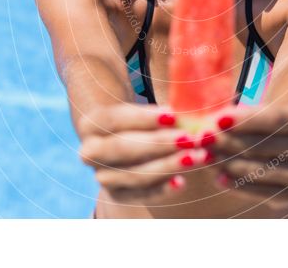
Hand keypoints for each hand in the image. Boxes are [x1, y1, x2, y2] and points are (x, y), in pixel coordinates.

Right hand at [76, 103, 209, 203]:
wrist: (128, 146)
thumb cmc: (142, 119)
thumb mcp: (143, 107)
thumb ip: (158, 105)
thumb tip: (187, 92)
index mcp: (90, 124)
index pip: (112, 118)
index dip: (142, 117)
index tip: (173, 115)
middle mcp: (90, 152)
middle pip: (122, 148)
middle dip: (158, 143)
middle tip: (189, 138)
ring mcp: (103, 176)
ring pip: (133, 174)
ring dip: (168, 165)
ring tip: (197, 156)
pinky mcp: (118, 195)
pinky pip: (140, 195)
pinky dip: (162, 189)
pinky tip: (182, 182)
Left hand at [208, 104, 287, 202]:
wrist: (276, 153)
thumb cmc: (256, 127)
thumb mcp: (249, 117)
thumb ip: (232, 119)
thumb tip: (208, 127)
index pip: (275, 118)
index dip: (246, 119)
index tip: (217, 119)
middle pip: (264, 144)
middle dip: (229, 141)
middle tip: (202, 139)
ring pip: (260, 168)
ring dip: (229, 163)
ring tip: (205, 157)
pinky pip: (261, 191)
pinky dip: (238, 185)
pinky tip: (218, 178)